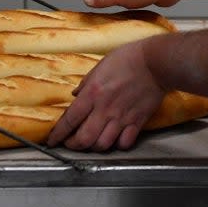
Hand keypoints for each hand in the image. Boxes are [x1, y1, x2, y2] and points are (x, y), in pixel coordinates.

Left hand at [46, 41, 165, 151]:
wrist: (155, 63)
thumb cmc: (127, 59)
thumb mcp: (100, 66)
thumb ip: (86, 83)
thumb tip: (75, 95)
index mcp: (92, 93)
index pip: (70, 119)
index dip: (58, 133)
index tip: (52, 140)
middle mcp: (105, 109)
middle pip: (84, 139)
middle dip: (73, 145)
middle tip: (71, 143)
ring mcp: (122, 118)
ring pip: (103, 145)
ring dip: (94, 147)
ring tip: (91, 143)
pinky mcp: (137, 122)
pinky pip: (124, 143)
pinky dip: (117, 145)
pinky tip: (114, 140)